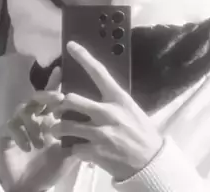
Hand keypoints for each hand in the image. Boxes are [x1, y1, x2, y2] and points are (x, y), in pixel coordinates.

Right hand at [0, 68, 76, 191]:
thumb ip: (78, 139)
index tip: (60, 69)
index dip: (54, 83)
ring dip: (34, 124)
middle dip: (46, 96)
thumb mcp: (67, 154)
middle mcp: (30, 118)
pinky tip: (28, 146)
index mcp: (45, 119)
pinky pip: (9, 127)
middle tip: (58, 98)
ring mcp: (15, 125)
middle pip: (35, 98)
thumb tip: (96, 128)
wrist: (27, 188)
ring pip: (22, 111)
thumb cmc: (47, 169)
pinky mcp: (3, 136)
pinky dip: (20, 135)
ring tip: (41, 142)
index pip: (50, 98)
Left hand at [51, 42, 163, 181]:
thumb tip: (95, 89)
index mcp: (118, 99)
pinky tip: (74, 149)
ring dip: (57, 129)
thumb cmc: (141, 133)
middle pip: (70, 99)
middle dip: (59, 105)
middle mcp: (107, 112)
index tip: (70, 45)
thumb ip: (111, 100)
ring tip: (56, 131)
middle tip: (57, 110)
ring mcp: (100, 133)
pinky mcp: (96, 152)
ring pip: (65, 125)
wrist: (152, 163)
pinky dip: (71, 149)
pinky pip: (72, 147)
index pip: (99, 72)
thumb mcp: (130, 109)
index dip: (83, 57)